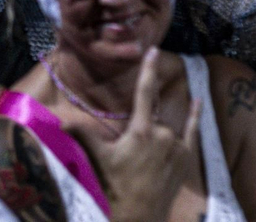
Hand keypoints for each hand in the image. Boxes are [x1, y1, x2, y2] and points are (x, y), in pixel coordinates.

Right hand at [71, 48, 201, 221]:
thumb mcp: (98, 159)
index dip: (148, 70)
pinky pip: (191, 131)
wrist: (139, 216)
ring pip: (167, 124)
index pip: (144, 93)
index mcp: (141, 131)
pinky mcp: (185, 158)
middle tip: (139, 108)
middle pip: (153, 110)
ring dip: (157, 121)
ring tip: (148, 127)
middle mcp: (163, 135)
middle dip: (146, 103)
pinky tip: (196, 102)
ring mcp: (177, 147)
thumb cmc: (116, 187)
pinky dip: (193, 116)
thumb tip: (58, 120)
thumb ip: (82, 135)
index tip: (153, 50)